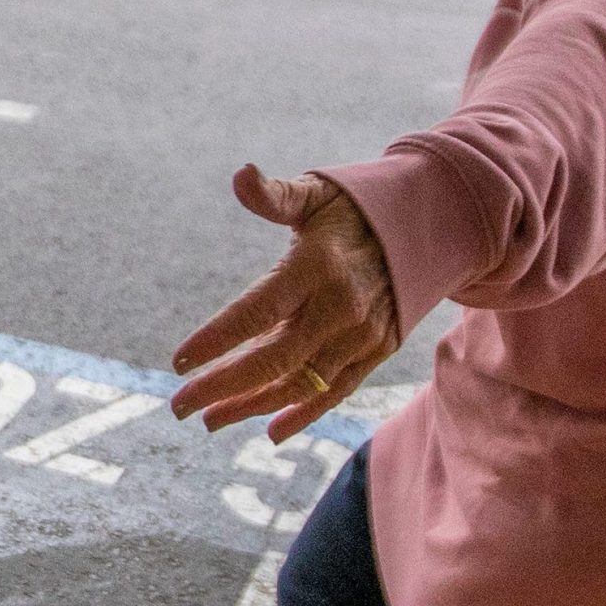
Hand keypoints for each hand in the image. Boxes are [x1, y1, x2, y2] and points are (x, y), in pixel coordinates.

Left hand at [170, 166, 400, 443]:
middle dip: (221, 387)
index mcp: (315, 265)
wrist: (427, 226)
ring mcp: (361, 334)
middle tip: (179, 405)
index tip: (178, 361)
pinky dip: (304, 414)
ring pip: (300, 383)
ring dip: (252, 405)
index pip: (256, 311)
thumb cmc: (352, 208)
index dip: (215, 340)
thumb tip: (240, 175)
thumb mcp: (315, 192)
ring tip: (210, 418)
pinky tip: (271, 430)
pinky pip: (335, 391)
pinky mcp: (376, 351)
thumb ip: (274, 194)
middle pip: (272, 359)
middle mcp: (340, 305)